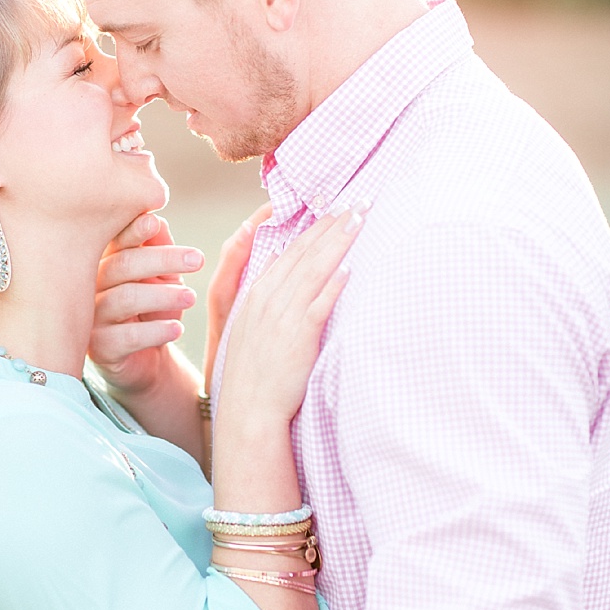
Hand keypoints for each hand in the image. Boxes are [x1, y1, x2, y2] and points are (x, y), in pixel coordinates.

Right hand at [90, 211, 202, 395]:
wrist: (143, 359)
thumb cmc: (151, 309)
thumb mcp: (161, 276)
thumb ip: (159, 248)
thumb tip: (156, 220)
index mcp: (106, 263)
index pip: (114, 241)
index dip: (132, 230)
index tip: (154, 222)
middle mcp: (92, 287)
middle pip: (122, 265)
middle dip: (162, 259)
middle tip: (197, 260)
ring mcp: (92, 318)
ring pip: (124, 298)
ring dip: (162, 296)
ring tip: (190, 297)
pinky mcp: (99, 348)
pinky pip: (126, 336)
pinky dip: (156, 330)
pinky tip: (176, 328)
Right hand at [214, 206, 362, 435]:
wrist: (249, 409)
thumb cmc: (255, 373)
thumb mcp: (252, 326)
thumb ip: (267, 293)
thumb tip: (281, 263)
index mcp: (257, 293)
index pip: (290, 250)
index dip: (314, 227)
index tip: (335, 207)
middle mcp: (268, 298)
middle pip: (305, 252)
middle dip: (332, 223)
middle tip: (358, 200)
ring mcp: (282, 314)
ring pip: (314, 269)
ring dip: (338, 241)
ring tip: (361, 218)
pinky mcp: (298, 334)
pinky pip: (319, 303)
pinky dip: (334, 283)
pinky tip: (350, 266)